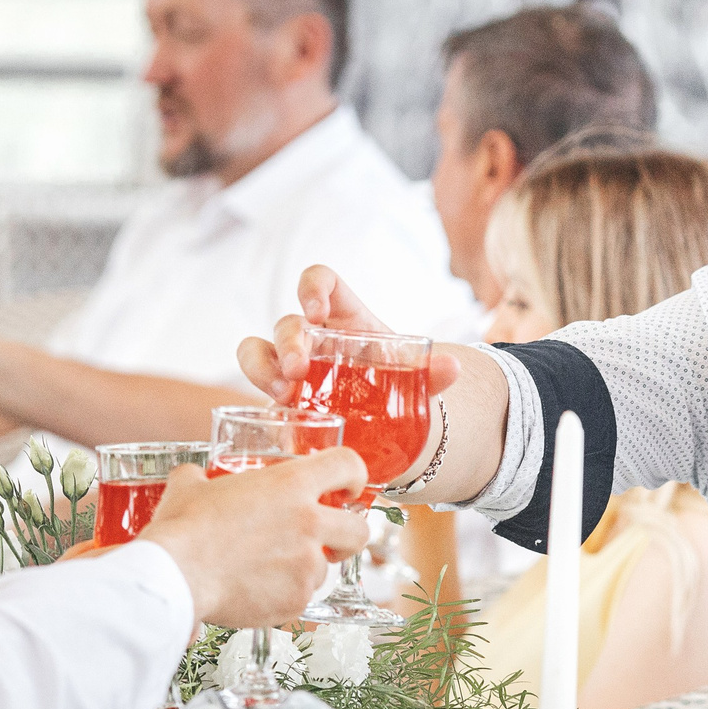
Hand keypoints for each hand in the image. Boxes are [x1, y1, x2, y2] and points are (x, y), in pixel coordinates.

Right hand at [137, 451, 372, 626]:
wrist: (175, 575)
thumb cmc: (182, 529)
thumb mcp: (190, 486)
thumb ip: (202, 478)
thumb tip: (193, 477)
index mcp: (291, 485)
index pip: (348, 465)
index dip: (354, 475)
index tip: (350, 487)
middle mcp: (309, 523)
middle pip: (359, 528)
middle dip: (349, 536)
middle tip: (330, 541)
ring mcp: (307, 565)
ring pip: (325, 568)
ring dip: (304, 569)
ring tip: (266, 569)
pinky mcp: (297, 600)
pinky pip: (301, 597)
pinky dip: (283, 595)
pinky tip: (255, 590)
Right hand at [237, 266, 462, 402]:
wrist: (388, 427)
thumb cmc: (397, 388)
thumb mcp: (417, 381)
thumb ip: (433, 374)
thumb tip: (452, 367)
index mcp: (343, 318)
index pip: (319, 281)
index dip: (311, 288)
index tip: (316, 312)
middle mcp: (311, 338)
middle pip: (285, 323)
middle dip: (287, 342)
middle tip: (298, 371)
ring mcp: (289, 369)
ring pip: (255, 351)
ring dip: (261, 368)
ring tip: (283, 394)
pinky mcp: (279, 401)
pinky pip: (256, 393)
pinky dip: (264, 404)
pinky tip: (283, 424)